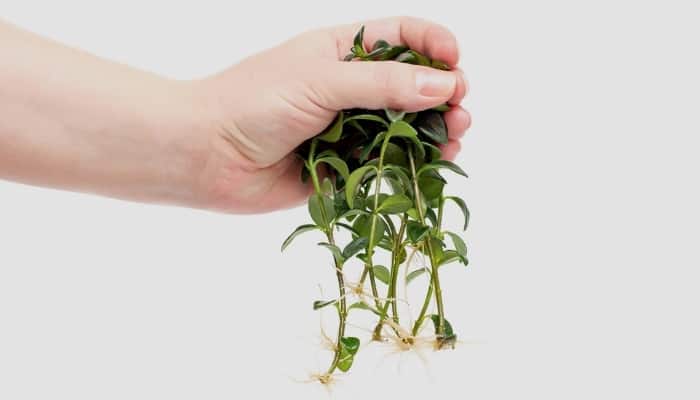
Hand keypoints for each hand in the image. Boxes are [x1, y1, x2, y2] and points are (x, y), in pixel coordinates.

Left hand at [190, 17, 470, 212]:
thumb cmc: (253, 103)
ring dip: (436, 131)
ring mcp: (347, 128)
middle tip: (460, 110)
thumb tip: (444, 85)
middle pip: (412, 85)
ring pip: (405, 127)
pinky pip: (386, 163)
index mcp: (342, 51)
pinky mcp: (343, 167)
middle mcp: (348, 88)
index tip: (455, 62)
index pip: (402, 37)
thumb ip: (383, 85)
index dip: (434, 46)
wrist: (206, 156)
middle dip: (443, 94)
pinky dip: (412, 163)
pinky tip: (433, 165)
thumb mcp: (322, 80)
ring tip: (456, 137)